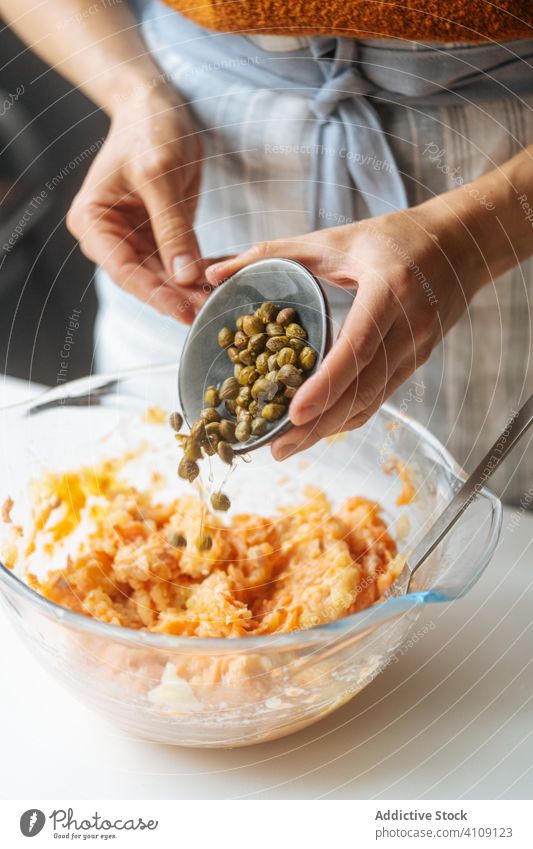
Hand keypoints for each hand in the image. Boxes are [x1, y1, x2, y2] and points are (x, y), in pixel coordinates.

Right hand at [67, 88, 209, 319]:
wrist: (158, 105)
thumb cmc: (149, 129)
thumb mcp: (160, 176)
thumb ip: (172, 228)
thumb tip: (184, 275)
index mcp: (93, 222)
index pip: (124, 270)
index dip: (155, 294)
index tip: (182, 311)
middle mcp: (111, 236)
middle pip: (146, 279)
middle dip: (178, 296)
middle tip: (210, 312)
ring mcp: (136, 238)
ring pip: (166, 276)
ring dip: (194, 289)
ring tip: (222, 300)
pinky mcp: (160, 235)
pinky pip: (182, 260)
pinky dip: (203, 269)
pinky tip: (226, 277)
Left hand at [206, 204, 487, 458]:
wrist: (462, 244)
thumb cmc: (396, 237)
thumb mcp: (335, 239)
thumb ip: (273, 254)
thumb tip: (214, 272)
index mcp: (390, 290)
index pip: (358, 347)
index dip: (326, 384)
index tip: (293, 412)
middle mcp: (409, 327)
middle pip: (362, 388)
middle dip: (319, 423)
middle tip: (277, 446)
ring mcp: (417, 349)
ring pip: (371, 401)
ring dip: (330, 429)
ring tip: (289, 446)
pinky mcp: (416, 361)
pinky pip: (380, 397)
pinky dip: (348, 416)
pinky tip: (320, 429)